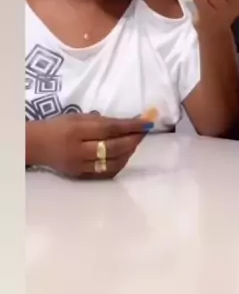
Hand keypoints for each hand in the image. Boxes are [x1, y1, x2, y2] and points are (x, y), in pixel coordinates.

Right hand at [27, 114, 150, 178]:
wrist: (36, 145)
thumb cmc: (58, 126)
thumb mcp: (77, 116)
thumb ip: (101, 121)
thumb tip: (126, 123)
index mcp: (78, 131)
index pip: (110, 129)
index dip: (131, 126)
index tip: (147, 122)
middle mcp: (79, 150)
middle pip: (114, 147)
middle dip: (133, 139)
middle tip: (144, 132)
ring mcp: (80, 166)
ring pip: (112, 163)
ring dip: (128, 152)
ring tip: (136, 142)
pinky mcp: (80, 176)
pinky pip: (105, 173)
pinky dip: (119, 165)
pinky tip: (125, 156)